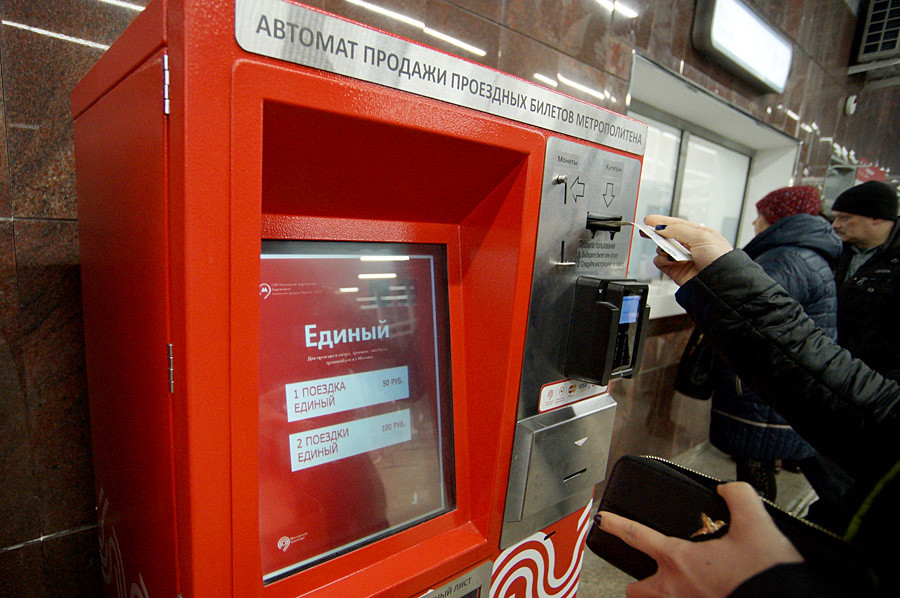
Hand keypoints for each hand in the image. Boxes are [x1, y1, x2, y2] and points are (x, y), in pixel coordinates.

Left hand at [598, 482, 802, 597]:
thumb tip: (728, 490)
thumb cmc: (767, 576)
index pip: (637, 537)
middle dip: (635, 586)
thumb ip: (737, 496)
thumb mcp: (755, 522)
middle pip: (638, 591)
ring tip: (666, 590)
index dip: (617, 525)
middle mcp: (677, 590)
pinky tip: (698, 594)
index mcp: (680, 561)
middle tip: (636, 580)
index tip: (603, 519)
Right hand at [643, 215, 733, 285]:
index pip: (677, 224)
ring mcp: (682, 258)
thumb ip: (678, 230)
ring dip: (661, 247)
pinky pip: (661, 262)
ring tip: (667, 250)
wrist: (719, 282)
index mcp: (699, 234)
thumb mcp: (701, 236)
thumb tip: (661, 228)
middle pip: (667, 236)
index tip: (649, 220)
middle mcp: (689, 246)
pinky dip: (661, 260)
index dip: (662, 221)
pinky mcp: (675, 270)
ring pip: (662, 248)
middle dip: (656, 233)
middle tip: (646, 231)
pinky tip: (668, 259)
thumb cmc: (719, 258)